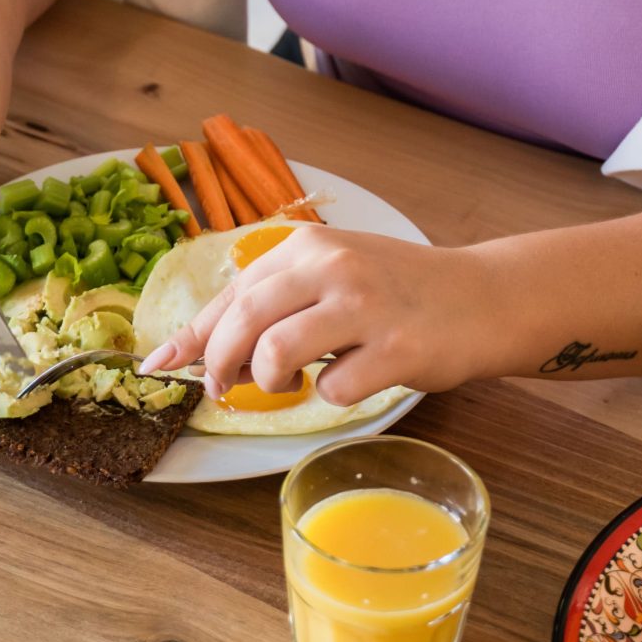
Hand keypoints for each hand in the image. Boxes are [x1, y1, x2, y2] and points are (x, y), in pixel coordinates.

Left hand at [138, 227, 496, 406]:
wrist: (483, 297)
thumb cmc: (399, 290)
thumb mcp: (334, 275)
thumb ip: (275, 302)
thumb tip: (202, 350)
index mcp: (309, 245)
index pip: (231, 294)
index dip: (190, 336)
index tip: (158, 366)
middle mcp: (334, 267)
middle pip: (243, 322)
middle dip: (219, 365)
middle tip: (223, 389)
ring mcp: (366, 307)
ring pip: (277, 354)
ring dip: (271, 382)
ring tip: (292, 384)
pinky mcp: (397, 349)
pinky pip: (335, 389)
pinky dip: (332, 396)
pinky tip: (354, 379)